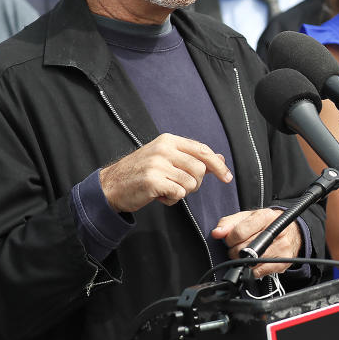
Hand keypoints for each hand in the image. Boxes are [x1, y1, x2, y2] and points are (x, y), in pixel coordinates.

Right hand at [99, 134, 231, 212]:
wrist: (111, 186)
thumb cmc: (141, 173)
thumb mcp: (166, 159)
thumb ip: (192, 158)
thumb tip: (219, 158)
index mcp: (169, 140)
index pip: (202, 150)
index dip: (218, 165)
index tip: (227, 178)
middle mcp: (164, 149)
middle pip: (200, 169)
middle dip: (195, 183)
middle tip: (179, 187)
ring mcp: (157, 164)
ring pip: (191, 183)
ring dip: (182, 192)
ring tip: (166, 190)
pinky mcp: (153, 180)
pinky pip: (178, 193)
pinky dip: (172, 199)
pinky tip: (159, 196)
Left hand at [212, 209, 302, 278]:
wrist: (292, 232)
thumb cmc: (266, 224)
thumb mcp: (248, 217)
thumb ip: (229, 223)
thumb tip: (217, 233)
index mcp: (265, 216)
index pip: (239, 232)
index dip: (229, 239)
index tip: (230, 240)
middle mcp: (275, 231)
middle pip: (243, 249)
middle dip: (235, 251)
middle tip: (238, 248)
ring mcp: (281, 247)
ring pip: (250, 262)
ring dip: (243, 261)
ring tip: (246, 254)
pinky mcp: (283, 262)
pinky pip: (259, 272)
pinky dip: (252, 269)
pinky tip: (255, 262)